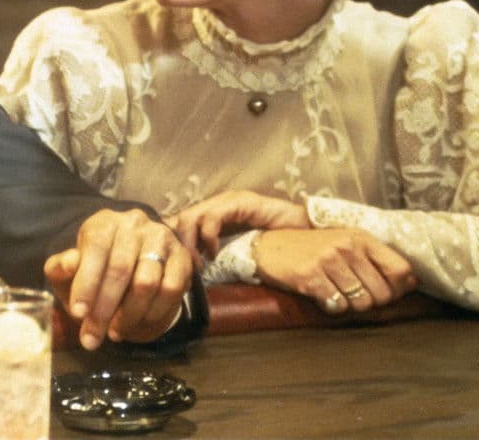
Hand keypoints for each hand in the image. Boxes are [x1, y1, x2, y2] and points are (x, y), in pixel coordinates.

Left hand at [44, 209, 190, 349]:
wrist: (128, 270)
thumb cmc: (92, 272)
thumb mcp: (69, 271)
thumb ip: (61, 268)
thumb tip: (68, 264)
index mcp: (104, 222)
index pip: (95, 249)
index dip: (85, 283)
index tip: (77, 314)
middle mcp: (134, 223)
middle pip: (120, 269)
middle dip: (104, 309)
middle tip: (92, 338)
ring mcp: (161, 238)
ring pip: (147, 282)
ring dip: (129, 315)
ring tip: (114, 333)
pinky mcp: (182, 257)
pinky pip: (171, 289)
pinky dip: (154, 313)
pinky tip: (139, 324)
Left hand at [166, 190, 310, 260]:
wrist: (306, 231)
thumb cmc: (274, 245)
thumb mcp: (239, 252)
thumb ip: (219, 257)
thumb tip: (195, 277)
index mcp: (213, 217)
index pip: (180, 225)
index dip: (172, 244)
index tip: (172, 267)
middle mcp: (217, 206)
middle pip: (180, 219)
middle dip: (177, 245)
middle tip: (183, 268)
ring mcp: (228, 201)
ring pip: (191, 216)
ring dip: (189, 242)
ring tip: (198, 263)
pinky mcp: (240, 202)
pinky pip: (213, 216)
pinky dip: (209, 235)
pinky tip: (214, 253)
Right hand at [253, 228, 416, 313]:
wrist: (266, 246)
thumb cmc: (309, 247)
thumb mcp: (344, 243)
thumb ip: (375, 259)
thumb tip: (412, 282)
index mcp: (360, 237)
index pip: (401, 269)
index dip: (399, 288)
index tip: (387, 292)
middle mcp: (347, 246)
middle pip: (383, 293)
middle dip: (371, 301)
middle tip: (353, 294)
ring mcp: (328, 260)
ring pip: (361, 303)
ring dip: (350, 305)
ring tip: (335, 292)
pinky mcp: (310, 276)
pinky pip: (337, 306)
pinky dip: (332, 307)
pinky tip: (322, 295)